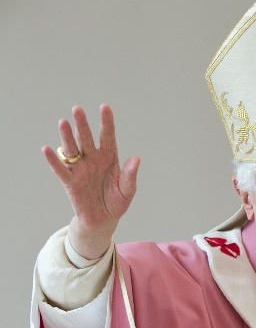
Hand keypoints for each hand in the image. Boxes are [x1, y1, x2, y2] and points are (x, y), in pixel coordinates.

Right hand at [42, 105, 139, 259]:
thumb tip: (136, 159)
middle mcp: (93, 159)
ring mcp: (80, 169)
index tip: (104, 107)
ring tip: (63, 122)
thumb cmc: (116, 202)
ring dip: (67, 136)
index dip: (106, 122)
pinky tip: (47, 149)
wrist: (103, 220)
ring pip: (72, 149)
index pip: (108, 137)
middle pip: (86, 138)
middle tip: (77, 109)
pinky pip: (60, 169)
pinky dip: (53, 160)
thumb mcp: (127, 191)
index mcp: (109, 158)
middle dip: (82, 124)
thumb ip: (130, 176)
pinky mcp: (70, 182)